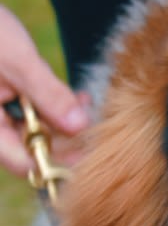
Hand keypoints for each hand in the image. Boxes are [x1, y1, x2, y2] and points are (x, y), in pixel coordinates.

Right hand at [0, 5, 89, 176]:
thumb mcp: (18, 61)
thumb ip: (49, 94)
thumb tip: (79, 127)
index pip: (26, 163)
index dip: (61, 164)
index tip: (94, 153)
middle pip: (36, 150)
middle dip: (70, 139)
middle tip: (100, 125)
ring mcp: (2, 116)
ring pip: (41, 132)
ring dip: (68, 122)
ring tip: (87, 103)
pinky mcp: (11, 102)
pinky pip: (39, 115)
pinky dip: (59, 108)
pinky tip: (79, 97)